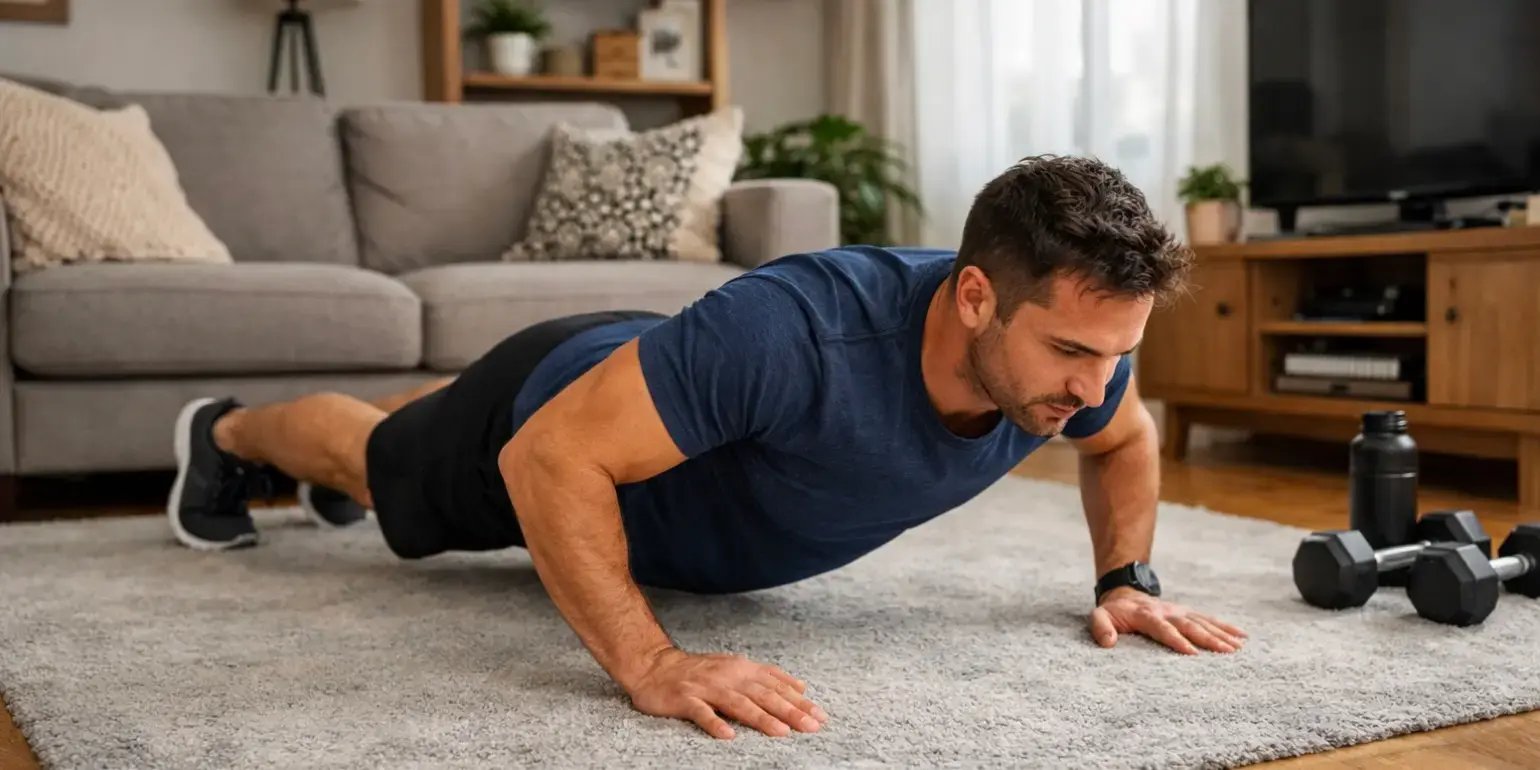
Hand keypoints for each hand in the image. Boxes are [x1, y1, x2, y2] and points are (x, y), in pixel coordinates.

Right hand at [626, 648, 828, 739]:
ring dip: (761, 718)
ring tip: (781, 733)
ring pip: (738, 703)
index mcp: (742, 669)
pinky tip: (728, 736)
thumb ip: (768, 677)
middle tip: (812, 726)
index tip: (820, 715)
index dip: (799, 701)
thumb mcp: (736, 668)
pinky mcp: (684, 699)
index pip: (776, 685)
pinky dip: (715, 724)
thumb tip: (801, 686)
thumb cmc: (698, 671)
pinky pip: (701, 713)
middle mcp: (727, 676)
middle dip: (790, 711)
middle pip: (763, 695)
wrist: (653, 666)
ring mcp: (706, 687)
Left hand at [1089, 587, 1247, 654]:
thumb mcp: (1099, 616)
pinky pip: (1209, 619)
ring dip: (1221, 634)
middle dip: (1208, 638)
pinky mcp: (1188, 613)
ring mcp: (1180, 611)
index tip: (1192, 652)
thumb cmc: (1113, 612)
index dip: (1176, 639)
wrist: (1125, 593)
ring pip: (1203, 622)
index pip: (1163, 628)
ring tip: (1238, 647)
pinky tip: (1241, 636)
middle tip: (1226, 651)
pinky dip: (1225, 627)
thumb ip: (1101, 628)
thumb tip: (1109, 643)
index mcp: (1146, 614)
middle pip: (1189, 625)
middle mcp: (1167, 611)